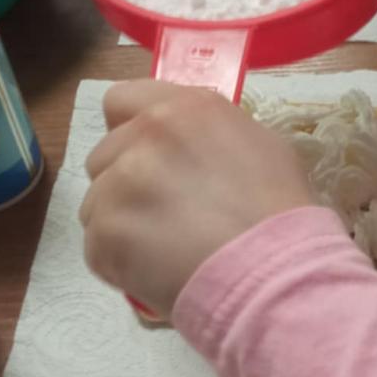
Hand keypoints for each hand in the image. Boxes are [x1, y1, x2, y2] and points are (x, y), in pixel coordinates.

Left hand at [80, 82, 313, 317]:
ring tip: (163, 254)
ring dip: (120, 227)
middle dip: (124, 185)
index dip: (128, 132)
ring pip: (96, 204)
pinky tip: (157, 275)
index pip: (121, 101)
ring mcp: (120, 182)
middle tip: (163, 218)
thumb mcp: (259, 146)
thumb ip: (207, 135)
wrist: (273, 273)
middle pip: (104, 157)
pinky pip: (97, 249)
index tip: (146, 159)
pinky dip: (120, 266)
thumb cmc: (280, 215)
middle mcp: (146, 135)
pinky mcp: (106, 230)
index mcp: (183, 109)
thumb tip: (188, 150)